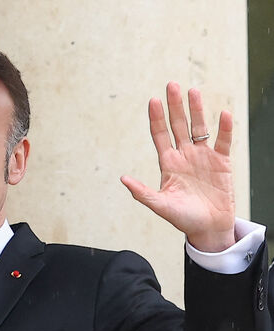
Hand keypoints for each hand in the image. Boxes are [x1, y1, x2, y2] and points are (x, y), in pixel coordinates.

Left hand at [120, 82, 235, 251]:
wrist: (208, 228)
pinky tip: (223, 115)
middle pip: (179, 125)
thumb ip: (142, 192)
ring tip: (193, 91)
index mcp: (168, 163)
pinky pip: (224, 142)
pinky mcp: (222, 163)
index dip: (156, 119)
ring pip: (199, 128)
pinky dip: (224, 129)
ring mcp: (203, 157)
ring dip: (197, 110)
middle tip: (171, 85)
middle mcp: (184, 155)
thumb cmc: (183, 218)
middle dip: (175, 106)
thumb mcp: (160, 205)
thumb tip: (122, 179)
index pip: (160, 135)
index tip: (153, 101)